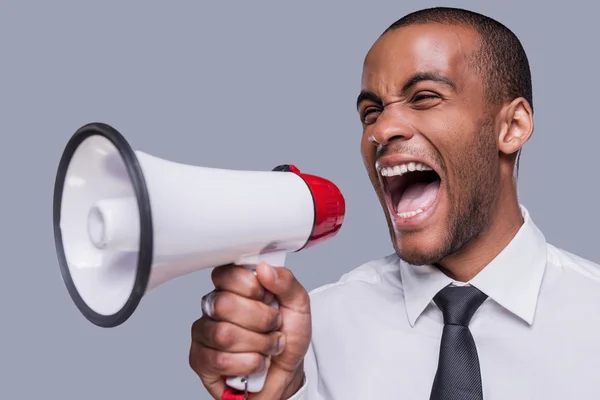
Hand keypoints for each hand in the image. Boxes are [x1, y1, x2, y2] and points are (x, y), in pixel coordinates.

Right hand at [189, 262, 310, 398]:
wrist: (286, 373)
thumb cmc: (288, 336)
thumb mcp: (298, 305)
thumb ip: (286, 282)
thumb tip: (264, 268)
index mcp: (233, 286)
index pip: (226, 273)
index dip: (251, 286)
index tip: (268, 297)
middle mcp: (214, 306)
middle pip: (224, 304)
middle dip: (260, 320)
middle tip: (274, 325)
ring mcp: (204, 332)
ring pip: (223, 334)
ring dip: (258, 344)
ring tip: (268, 346)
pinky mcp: (200, 359)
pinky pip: (221, 360)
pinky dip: (249, 364)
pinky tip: (256, 362)